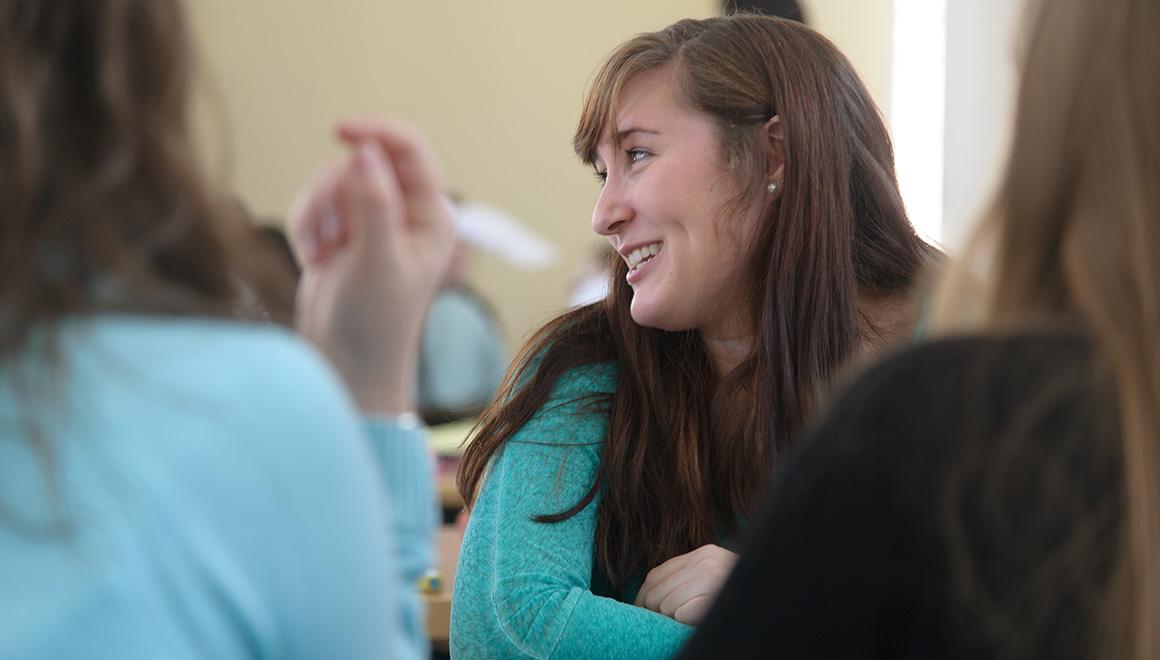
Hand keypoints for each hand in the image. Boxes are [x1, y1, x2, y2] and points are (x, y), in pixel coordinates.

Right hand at [290, 118, 454, 413]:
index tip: (341, 131)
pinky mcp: (340, 230)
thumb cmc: (376, 322)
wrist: (346, 364)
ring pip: (331, 179)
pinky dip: (305, 226)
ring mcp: (371, 219)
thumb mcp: (379, 261)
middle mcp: (405, 211)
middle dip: (338, 195)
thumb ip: (375, 204)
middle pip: (362, 162)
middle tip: (337, 238)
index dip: (377, 132)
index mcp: (432, 215)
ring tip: (325, 255)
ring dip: (318, 214)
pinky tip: (314, 259)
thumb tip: (367, 151)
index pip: (410, 150)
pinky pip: (311, 201)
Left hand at [634, 544, 737, 624]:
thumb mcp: (711, 578)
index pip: (656, 574)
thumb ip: (687, 578)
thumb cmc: (737, 597)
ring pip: (665, 604)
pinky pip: (679, 613)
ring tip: (688, 618)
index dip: (643, 596)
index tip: (641, 611)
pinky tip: (693, 620)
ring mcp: (712, 576)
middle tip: (666, 620)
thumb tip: (647, 597)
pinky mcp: (714, 595)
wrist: (774, 600)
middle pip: (656, 590)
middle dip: (654, 609)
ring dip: (670, 617)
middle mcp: (708, 559)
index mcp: (705, 553)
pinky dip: (682, 620)